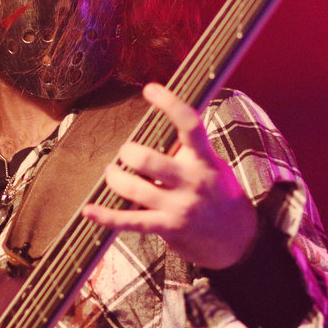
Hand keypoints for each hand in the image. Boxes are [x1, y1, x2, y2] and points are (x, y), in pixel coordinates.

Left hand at [82, 83, 256, 269]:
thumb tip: (159, 122)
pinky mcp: (168, 228)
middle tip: (125, 153)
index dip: (170, 103)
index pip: (189, 124)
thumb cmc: (218, 193)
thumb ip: (188, 149)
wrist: (239, 239)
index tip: (150, 89)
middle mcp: (193, 181)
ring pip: (135, 188)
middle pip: (149, 160)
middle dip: (128, 153)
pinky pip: (131, 221)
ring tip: (112, 173)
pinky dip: (106, 216)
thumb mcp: (213, 165)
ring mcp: (180, 207)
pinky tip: (89, 210)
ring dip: (115, 178)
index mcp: (205, 159)